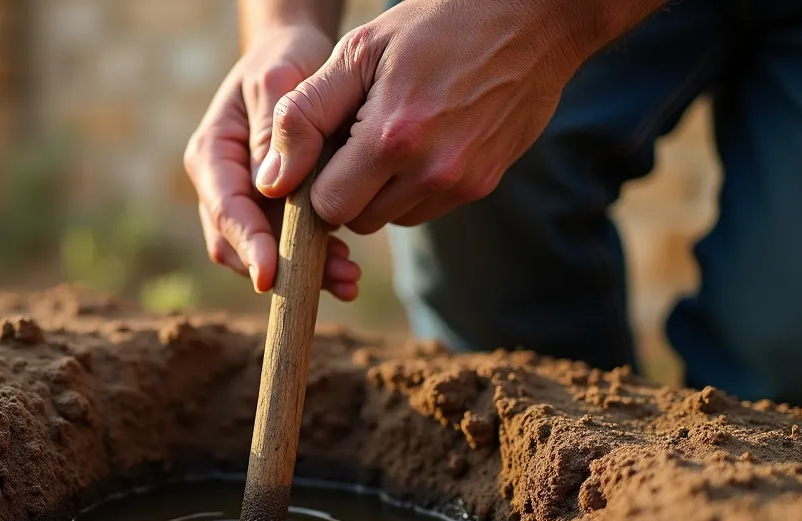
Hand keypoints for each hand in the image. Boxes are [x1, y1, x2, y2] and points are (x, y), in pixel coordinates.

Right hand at [184, 26, 362, 300]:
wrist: (299, 58)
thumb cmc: (285, 61)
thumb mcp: (278, 82)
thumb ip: (274, 130)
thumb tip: (272, 187)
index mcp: (211, 154)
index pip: (225, 208)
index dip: (248, 244)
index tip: (270, 274)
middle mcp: (222, 185)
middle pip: (238, 243)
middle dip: (282, 267)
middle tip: (332, 278)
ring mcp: (248, 201)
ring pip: (266, 251)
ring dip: (304, 270)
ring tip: (348, 278)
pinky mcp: (277, 210)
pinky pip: (290, 245)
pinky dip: (317, 260)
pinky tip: (348, 270)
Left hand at [255, 0, 594, 231]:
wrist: (530, 19)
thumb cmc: (432, 27)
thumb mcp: (356, 54)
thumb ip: (305, 117)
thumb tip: (272, 181)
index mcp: (392, 138)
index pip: (326, 206)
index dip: (315, 182)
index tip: (322, 150)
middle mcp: (432, 172)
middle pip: (357, 219)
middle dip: (345, 187)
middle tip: (356, 135)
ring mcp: (463, 183)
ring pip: (391, 218)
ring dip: (379, 190)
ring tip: (392, 131)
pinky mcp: (484, 185)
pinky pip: (426, 208)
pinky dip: (412, 186)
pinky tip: (422, 139)